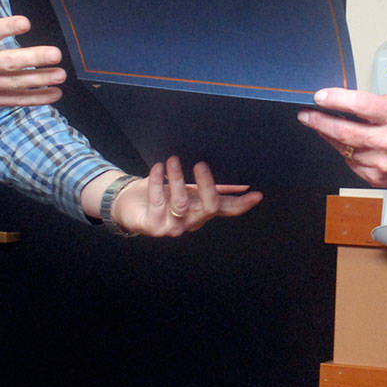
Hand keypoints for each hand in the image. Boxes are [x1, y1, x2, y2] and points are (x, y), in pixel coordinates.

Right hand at [0, 15, 66, 114]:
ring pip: (14, 84)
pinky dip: (36, 98)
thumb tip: (22, 27)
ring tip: (61, 75)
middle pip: (5, 62)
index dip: (6, 27)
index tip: (25, 23)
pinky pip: (15, 100)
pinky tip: (54, 93)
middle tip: (55, 54)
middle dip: (33, 58)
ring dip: (41, 80)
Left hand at [105, 157, 262, 237]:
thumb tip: (239, 181)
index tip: (257, 194)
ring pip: (180, 204)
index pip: (227, 209)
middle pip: (208, 208)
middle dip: (206, 186)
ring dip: (177, 179)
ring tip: (173, 160)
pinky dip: (158, 182)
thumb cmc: (162, 195)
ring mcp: (173, 226)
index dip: (242, 204)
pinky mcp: (153, 226)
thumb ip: (212, 187)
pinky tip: (157, 168)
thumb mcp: (188, 189)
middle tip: (201, 164)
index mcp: (203, 211)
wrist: (129, 206)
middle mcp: (191, 221)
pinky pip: (158, 201)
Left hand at [297, 87, 386, 190]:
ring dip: (330, 136)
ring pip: (344, 148)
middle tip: (306, 115)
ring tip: (322, 126)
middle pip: (345, 131)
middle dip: (320, 121)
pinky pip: (351, 161)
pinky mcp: (377, 178)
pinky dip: (345, 151)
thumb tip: (340, 102)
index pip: (361, 105)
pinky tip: (345, 143)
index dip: (336, 99)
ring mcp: (383, 163)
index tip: (319, 97)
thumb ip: (373, 106)